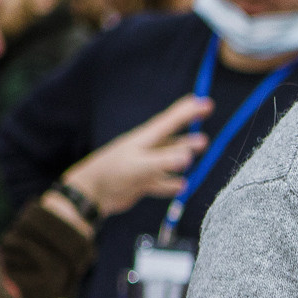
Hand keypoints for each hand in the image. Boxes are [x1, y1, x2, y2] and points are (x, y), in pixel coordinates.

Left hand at [59, 94, 211, 217]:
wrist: (90, 194)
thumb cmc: (112, 174)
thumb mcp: (140, 166)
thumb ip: (164, 162)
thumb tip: (188, 156)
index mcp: (145, 139)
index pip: (171, 121)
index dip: (189, 112)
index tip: (207, 104)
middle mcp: (146, 150)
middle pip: (171, 142)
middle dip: (188, 139)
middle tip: (204, 139)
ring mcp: (143, 167)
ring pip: (167, 162)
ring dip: (181, 160)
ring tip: (194, 159)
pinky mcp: (141, 182)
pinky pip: (160, 182)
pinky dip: (171, 184)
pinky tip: (181, 186)